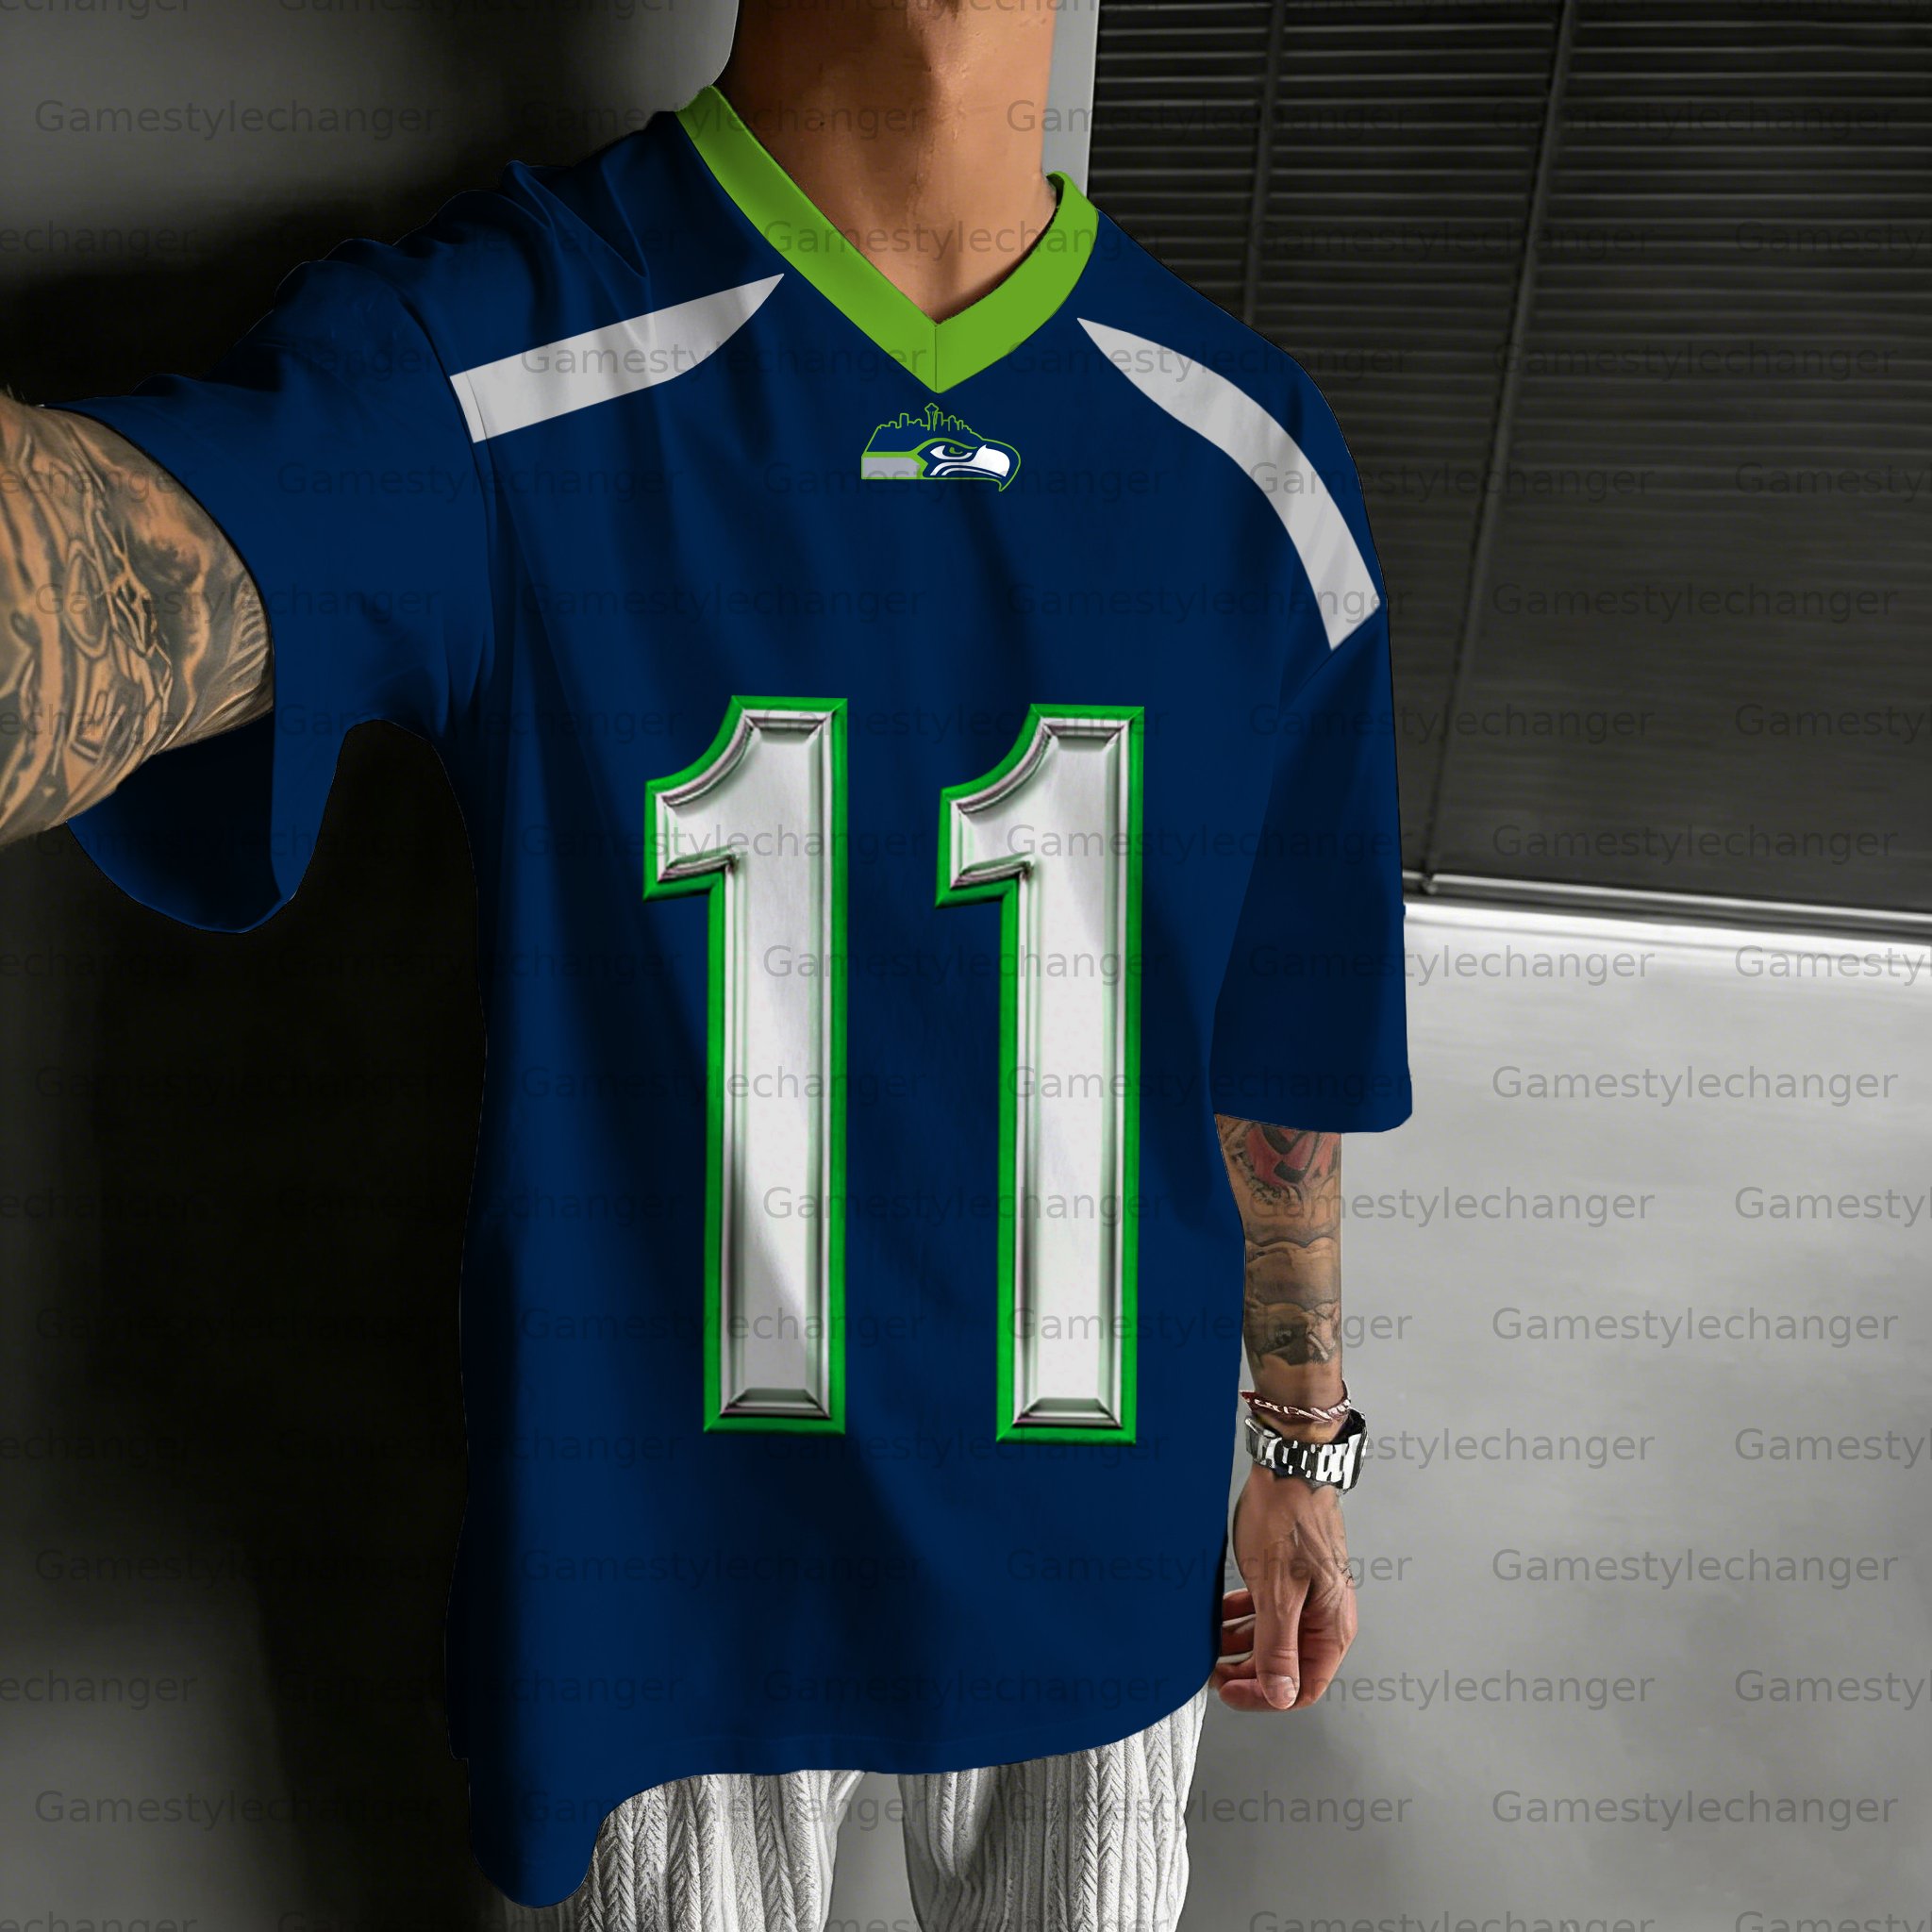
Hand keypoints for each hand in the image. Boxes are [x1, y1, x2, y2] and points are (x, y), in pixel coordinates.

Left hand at [1213, 1460, 1356, 1711]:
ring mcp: (1309, 1597)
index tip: (1228, 1691)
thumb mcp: (1277, 1592)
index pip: (1302, 1689)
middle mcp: (1325, 1617)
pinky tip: (1221, 1612)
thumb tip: (1281, 1696)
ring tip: (1211, 1641)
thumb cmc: (1289, 1520)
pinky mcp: (1292, 1578)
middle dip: (1248, 1672)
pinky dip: (1244, 1617)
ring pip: (1274, 1639)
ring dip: (1242, 1644)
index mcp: (1332, 1628)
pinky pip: (1269, 1611)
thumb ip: (1277, 1647)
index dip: (1264, 1697)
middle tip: (1213, 1669)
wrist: (1289, 1467)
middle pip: (1287, 1667)